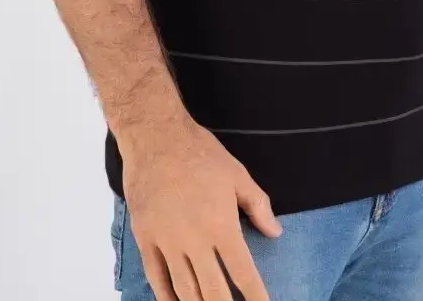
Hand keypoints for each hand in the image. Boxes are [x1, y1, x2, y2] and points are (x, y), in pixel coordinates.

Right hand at [119, 113, 280, 299]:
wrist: (156, 137)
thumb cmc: (200, 152)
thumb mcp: (237, 174)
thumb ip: (258, 206)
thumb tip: (276, 232)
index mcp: (221, 225)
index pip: (243, 273)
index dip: (255, 297)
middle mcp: (195, 240)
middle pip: (213, 292)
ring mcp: (167, 242)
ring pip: (184, 291)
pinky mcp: (146, 238)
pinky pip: (156, 278)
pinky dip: (166, 297)